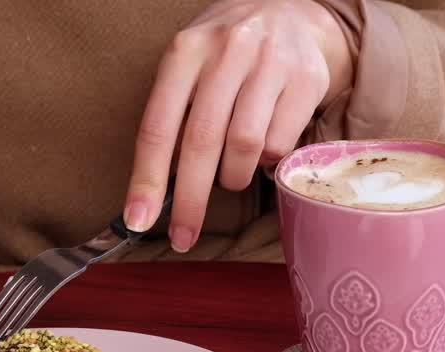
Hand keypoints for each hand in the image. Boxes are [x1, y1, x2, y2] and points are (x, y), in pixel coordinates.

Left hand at [121, 0, 350, 250]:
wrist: (292, 10)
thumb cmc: (229, 53)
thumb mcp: (191, 66)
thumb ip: (174, 115)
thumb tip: (156, 187)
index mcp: (185, 51)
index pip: (158, 125)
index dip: (146, 179)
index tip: (138, 220)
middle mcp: (227, 51)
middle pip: (201, 142)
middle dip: (190, 200)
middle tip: (183, 236)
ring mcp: (270, 62)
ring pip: (244, 146)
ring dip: (234, 176)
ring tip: (232, 174)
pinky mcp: (306, 79)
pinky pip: (281, 143)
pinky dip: (267, 161)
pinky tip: (263, 149)